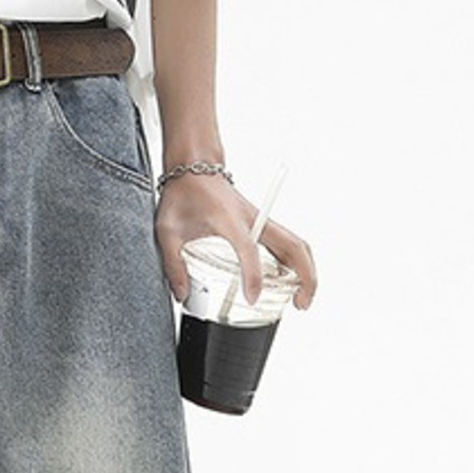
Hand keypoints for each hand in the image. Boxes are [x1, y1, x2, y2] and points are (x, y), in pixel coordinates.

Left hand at [156, 171, 317, 310]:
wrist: (194, 168)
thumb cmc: (183, 194)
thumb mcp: (167, 230)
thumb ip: (173, 264)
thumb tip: (181, 294)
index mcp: (228, 219)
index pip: (248, 249)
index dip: (253, 275)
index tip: (252, 298)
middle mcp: (251, 219)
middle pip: (292, 245)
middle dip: (304, 275)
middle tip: (300, 304)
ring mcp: (260, 220)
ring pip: (295, 243)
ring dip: (305, 270)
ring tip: (300, 298)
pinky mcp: (261, 223)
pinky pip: (287, 243)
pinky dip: (295, 263)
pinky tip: (289, 283)